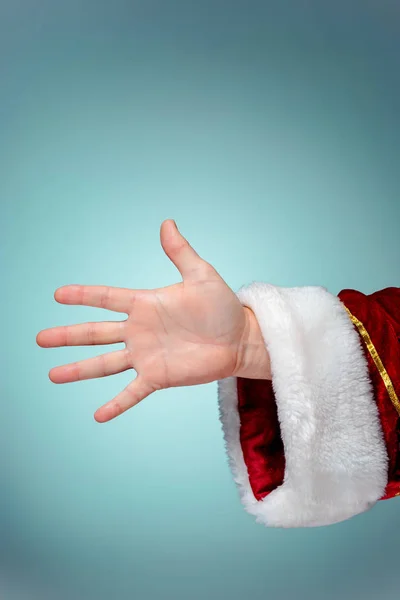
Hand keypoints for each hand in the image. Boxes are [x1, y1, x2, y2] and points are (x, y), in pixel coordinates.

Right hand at [36, 220, 270, 421]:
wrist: (239, 339)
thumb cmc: (222, 306)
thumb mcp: (201, 275)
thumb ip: (181, 253)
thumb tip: (167, 223)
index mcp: (145, 304)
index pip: (107, 298)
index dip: (83, 296)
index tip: (58, 295)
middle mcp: (139, 331)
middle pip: (95, 333)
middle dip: (67, 335)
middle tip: (40, 338)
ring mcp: (146, 355)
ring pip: (105, 363)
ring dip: (79, 369)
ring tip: (53, 375)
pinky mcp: (159, 376)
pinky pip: (132, 392)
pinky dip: (116, 404)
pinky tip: (98, 416)